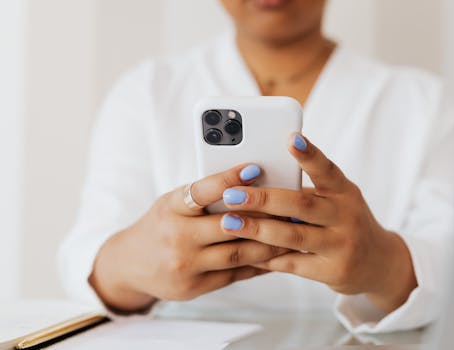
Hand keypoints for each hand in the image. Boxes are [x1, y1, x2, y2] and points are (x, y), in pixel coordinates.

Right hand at [89, 164, 285, 312]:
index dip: (228, 179)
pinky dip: (258, 264)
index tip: (254, 168)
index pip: (201, 191)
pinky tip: (276, 256)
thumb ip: (203, 197)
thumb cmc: (160, 225)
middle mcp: (176, 237)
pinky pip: (235, 275)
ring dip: (269, 244)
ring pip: (238, 253)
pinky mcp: (194, 287)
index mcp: (170, 208)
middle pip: (228, 225)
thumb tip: (248, 185)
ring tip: (292, 233)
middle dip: (264, 217)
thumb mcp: (172, 203)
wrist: (130, 265)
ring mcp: (185, 266)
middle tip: (291, 208)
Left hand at [219, 134, 416, 311]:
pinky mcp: (333, 271)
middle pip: (301, 204)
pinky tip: (245, 252)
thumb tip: (256, 182)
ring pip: (293, 235)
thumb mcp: (337, 201)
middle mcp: (346, 216)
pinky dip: (266, 257)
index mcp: (345, 191)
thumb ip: (306, 193)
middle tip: (231, 193)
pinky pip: (293, 263)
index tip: (291, 138)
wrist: (379, 264)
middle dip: (263, 198)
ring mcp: (342, 245)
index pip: (326, 169)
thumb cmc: (345, 223)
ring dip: (257, 228)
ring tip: (229, 222)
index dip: (309, 154)